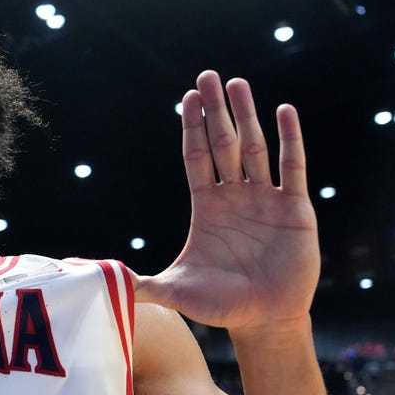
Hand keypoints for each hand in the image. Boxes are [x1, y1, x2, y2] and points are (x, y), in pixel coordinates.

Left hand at [133, 71, 318, 332]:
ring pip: (255, 147)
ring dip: (248, 115)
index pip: (196, 157)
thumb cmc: (221, 306)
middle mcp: (235, 196)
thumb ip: (142, 285)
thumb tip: (100, 281)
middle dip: (216, 111)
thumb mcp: (176, 292)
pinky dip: (290, 139)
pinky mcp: (295, 209)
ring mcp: (266, 199)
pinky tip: (284, 111)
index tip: (187, 97)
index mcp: (207, 207)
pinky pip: (292, 167)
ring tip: (239, 83)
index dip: (192, 128)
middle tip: (208, 75)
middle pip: (223, 144)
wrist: (265, 320)